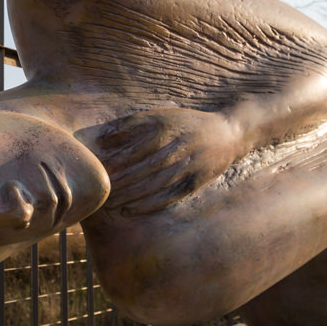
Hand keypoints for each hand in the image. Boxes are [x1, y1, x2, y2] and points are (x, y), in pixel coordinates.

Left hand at [97, 108, 240, 214]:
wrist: (229, 133)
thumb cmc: (188, 123)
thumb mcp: (162, 115)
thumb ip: (132, 123)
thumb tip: (102, 138)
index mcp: (165, 130)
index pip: (132, 151)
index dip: (113, 165)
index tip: (97, 174)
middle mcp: (175, 149)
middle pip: (140, 170)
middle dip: (118, 183)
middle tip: (99, 193)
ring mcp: (186, 168)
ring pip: (152, 186)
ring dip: (129, 197)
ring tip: (110, 204)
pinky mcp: (194, 183)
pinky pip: (168, 197)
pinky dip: (148, 205)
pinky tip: (130, 210)